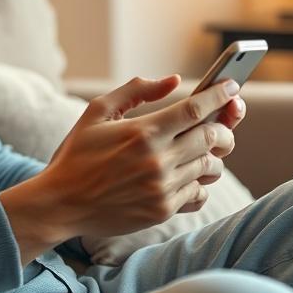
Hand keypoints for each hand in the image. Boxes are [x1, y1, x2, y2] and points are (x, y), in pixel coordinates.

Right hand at [0, 75, 239, 263]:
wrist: (61, 203)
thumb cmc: (78, 153)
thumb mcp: (97, 112)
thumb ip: (136, 91)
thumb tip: (174, 81)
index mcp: (142, 132)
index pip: (195, 109)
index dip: (219, 95)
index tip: (232, 86)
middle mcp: (157, 160)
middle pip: (212, 137)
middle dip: (224, 127)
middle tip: (221, 123)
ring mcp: (162, 188)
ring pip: (210, 167)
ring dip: (212, 155)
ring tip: (199, 151)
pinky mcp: (162, 210)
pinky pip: (198, 194)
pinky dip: (199, 182)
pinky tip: (185, 176)